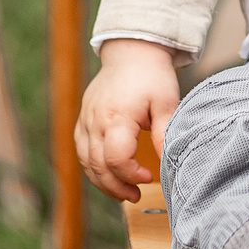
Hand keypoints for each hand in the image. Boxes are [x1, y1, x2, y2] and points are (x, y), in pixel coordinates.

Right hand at [76, 37, 182, 202]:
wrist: (131, 52)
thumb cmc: (152, 76)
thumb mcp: (166, 102)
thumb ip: (164, 133)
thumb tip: (167, 162)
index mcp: (117, 116)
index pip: (116, 158)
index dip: (131, 175)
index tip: (149, 177)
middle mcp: (95, 121)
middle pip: (98, 166)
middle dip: (116, 186)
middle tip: (136, 195)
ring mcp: (86, 120)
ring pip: (86, 162)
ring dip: (102, 182)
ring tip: (123, 192)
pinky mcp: (83, 120)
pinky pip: (81, 151)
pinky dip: (92, 167)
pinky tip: (108, 174)